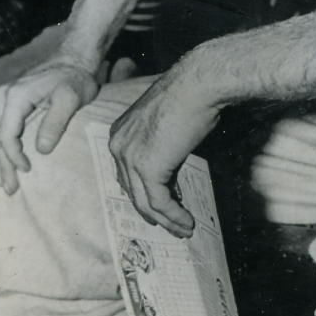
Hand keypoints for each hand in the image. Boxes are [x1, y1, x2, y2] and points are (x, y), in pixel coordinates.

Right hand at [0, 51, 102, 193]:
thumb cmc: (75, 79)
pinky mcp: (9, 101)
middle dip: (1, 165)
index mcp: (16, 96)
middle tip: (10, 189)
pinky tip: (3, 159)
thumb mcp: (71, 99)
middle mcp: (4, 96)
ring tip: (3, 181)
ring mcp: (4, 97)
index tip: (27, 170)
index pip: (6, 134)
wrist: (73, 59)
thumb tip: (41, 150)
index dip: (14, 156)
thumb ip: (55, 123)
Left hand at [107, 62, 223, 237]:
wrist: (197, 85)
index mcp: (120, 134)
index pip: (127, 174)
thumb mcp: (166, 123)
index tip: (163, 207)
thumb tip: (172, 163)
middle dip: (153, 213)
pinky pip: (159, 202)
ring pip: (145, 202)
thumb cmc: (189, 95)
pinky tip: (187, 222)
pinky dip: (174, 216)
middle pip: (132, 191)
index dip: (145, 194)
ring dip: (167, 221)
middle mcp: (118, 146)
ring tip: (184, 230)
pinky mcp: (148, 168)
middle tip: (172, 225)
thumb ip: (161, 145)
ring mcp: (130, 158)